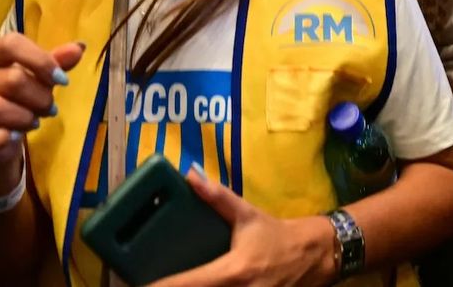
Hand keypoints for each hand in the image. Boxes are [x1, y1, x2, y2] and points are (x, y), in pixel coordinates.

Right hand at [0, 35, 85, 192]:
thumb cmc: (18, 102)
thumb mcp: (38, 80)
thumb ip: (55, 63)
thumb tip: (79, 46)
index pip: (10, 44)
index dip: (41, 60)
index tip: (63, 80)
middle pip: (11, 79)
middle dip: (40, 97)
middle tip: (50, 108)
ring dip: (25, 117)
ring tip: (34, 122)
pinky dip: (3, 138)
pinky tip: (14, 138)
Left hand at [148, 169, 333, 286]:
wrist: (314, 256)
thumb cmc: (276, 236)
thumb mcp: (248, 215)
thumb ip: (219, 198)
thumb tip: (191, 177)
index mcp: (234, 270)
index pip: (189, 283)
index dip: (162, 286)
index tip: (138, 284)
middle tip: (147, 283)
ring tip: (167, 284)